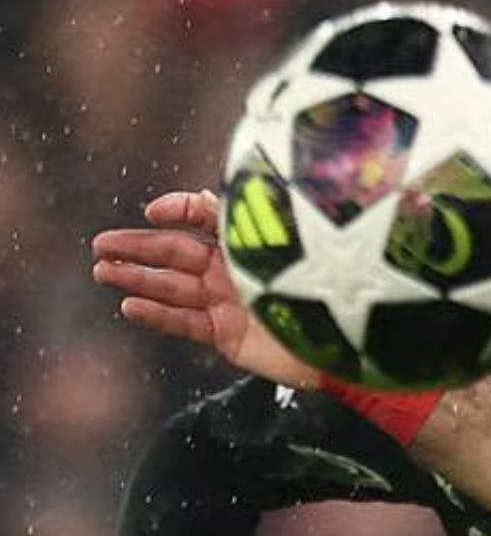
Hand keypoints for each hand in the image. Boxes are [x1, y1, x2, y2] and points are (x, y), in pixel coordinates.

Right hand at [91, 189, 317, 388]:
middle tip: (100, 245)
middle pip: (177, 253)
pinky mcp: (228, 335)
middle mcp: (236, 270)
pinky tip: (129, 305)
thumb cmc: (323, 282)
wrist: (345, 339)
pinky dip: (157, 314)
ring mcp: (229, 303)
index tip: (154, 211)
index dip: (179, 211)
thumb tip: (202, 196)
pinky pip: (184, 322)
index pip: (205, 218)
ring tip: (102, 271)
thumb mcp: (280, 241)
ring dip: (136, 278)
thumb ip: (239, 222)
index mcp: (249, 240)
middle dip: (138, 247)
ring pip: (173, 287)